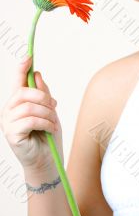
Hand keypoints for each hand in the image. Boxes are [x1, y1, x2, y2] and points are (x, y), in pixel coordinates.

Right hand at [0, 56, 63, 172]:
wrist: (48, 160)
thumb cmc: (47, 135)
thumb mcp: (49, 110)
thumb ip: (43, 93)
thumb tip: (36, 74)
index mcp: (18, 103)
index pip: (17, 81)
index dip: (21, 68)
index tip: (29, 55)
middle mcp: (9, 111)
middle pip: (23, 92)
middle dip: (43, 97)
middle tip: (53, 106)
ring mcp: (8, 123)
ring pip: (29, 107)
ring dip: (47, 113)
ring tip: (53, 122)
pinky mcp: (12, 135)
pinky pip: (30, 120)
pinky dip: (45, 122)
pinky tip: (50, 129)